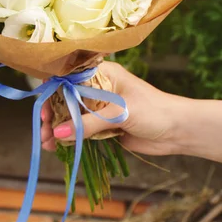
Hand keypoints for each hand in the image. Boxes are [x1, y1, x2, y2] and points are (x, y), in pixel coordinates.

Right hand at [41, 61, 184, 155]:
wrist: (179, 131)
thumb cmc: (153, 111)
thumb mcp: (120, 113)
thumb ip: (89, 124)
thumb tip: (59, 133)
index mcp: (103, 74)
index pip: (70, 77)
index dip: (53, 91)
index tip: (43, 107)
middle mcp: (99, 88)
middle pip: (68, 99)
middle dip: (53, 115)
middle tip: (43, 131)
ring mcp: (101, 109)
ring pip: (73, 117)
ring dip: (60, 129)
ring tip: (47, 144)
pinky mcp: (105, 127)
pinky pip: (83, 132)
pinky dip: (71, 138)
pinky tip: (58, 147)